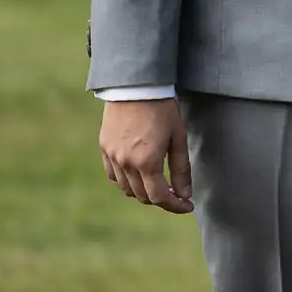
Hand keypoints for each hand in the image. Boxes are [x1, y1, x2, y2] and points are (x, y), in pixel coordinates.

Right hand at [99, 98, 192, 214]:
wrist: (136, 86)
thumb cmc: (162, 109)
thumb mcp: (178, 138)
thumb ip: (181, 169)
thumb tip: (185, 194)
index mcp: (146, 162)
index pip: (159, 197)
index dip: (175, 206)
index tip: (187, 206)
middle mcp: (126, 163)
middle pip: (142, 196)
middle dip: (161, 199)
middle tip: (176, 194)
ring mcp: (112, 157)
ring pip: (126, 189)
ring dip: (143, 192)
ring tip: (159, 184)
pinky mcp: (104, 148)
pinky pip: (113, 175)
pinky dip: (126, 181)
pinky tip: (139, 173)